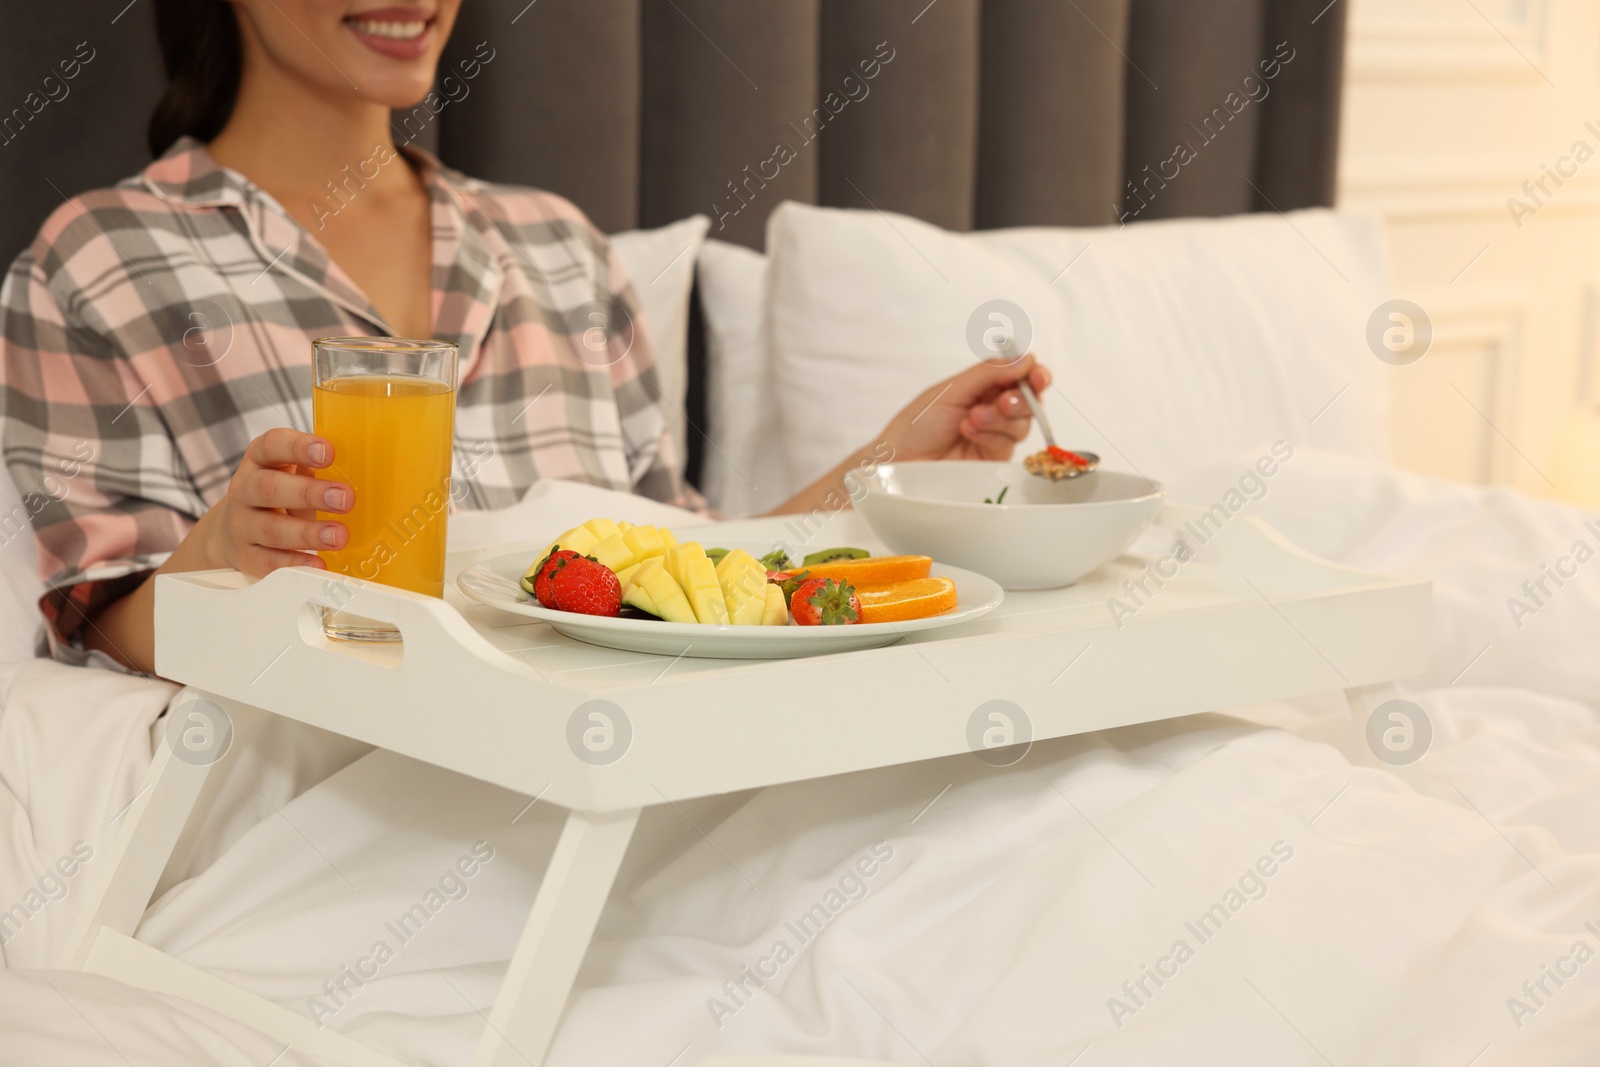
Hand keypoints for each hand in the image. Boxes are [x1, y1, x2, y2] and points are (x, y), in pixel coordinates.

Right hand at [204, 428, 352, 574]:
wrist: (232, 529)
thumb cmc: (278, 494)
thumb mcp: (291, 473)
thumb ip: (316, 469)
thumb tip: (362, 469)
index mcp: (260, 460)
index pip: (272, 445)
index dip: (299, 447)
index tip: (329, 452)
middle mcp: (245, 489)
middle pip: (269, 488)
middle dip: (310, 494)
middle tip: (345, 499)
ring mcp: (242, 524)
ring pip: (271, 529)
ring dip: (308, 534)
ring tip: (338, 536)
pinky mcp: (246, 555)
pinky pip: (268, 561)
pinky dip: (294, 563)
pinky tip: (319, 564)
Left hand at [879, 354, 1052, 462]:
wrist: (901, 460)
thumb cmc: (917, 423)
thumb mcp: (951, 390)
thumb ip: (989, 373)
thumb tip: (1025, 359)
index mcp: (983, 385)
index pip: (1020, 375)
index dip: (1034, 375)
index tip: (1037, 376)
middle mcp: (992, 408)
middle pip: (1028, 400)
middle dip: (1020, 399)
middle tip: (1001, 402)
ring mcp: (994, 434)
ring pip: (1022, 424)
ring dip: (999, 419)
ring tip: (971, 419)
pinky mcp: (993, 459)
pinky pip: (1008, 445)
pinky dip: (991, 436)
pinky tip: (968, 431)